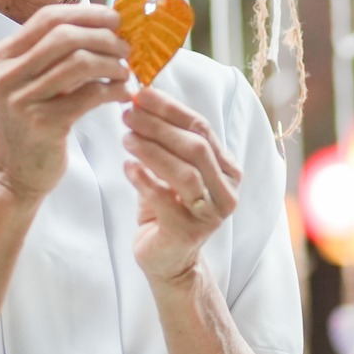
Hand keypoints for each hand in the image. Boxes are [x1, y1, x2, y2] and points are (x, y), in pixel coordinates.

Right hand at [0, 4, 131, 203]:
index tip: (116, 19)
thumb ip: (59, 54)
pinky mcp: (42, 123)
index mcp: (2, 56)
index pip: (48, 17)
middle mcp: (6, 74)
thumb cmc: (34, 124)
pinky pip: (89, 94)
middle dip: (103, 37)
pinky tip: (124, 94)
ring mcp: (21, 98)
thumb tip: (107, 24)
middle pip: (64, 35)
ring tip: (126, 72)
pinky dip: (113, 89)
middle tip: (127, 48)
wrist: (15, 174)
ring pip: (78, 62)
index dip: (87, 14)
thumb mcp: (35, 82)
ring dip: (112, 63)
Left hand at [122, 86, 241, 281]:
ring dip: (151, 151)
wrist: (167, 260)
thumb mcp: (173, 171)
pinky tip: (127, 167)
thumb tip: (141, 98)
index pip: (202, 128)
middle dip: (159, 127)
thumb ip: (167, 141)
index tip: (142, 94)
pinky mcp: (188, 232)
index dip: (171, 109)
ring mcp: (210, 214)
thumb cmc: (168, 208)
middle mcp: (226, 191)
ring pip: (184, 172)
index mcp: (227, 170)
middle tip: (127, 114)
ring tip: (125, 138)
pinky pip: (165, 199)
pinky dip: (144, 180)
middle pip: (196, 147)